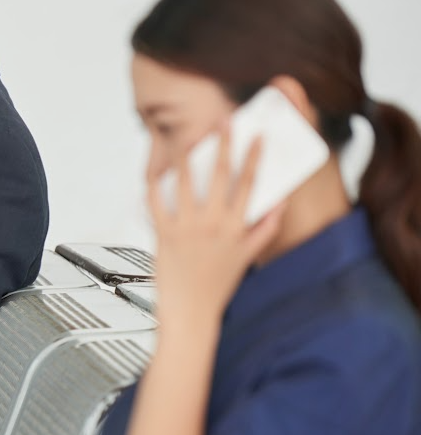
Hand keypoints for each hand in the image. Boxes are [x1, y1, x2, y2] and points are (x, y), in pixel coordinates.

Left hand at [147, 125, 282, 324]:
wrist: (191, 312)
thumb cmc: (218, 285)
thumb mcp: (249, 256)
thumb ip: (266, 228)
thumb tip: (279, 203)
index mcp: (237, 227)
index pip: (250, 184)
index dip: (254, 157)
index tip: (257, 136)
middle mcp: (214, 225)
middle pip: (221, 176)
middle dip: (224, 145)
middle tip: (223, 122)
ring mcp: (187, 229)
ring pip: (186, 184)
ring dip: (186, 158)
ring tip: (186, 138)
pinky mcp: (164, 236)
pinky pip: (156, 205)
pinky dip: (153, 187)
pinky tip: (153, 171)